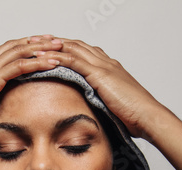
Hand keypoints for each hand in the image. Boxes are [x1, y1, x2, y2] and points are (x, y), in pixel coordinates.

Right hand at [0, 35, 64, 144]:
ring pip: (20, 51)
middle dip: (37, 41)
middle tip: (55, 40)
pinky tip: (51, 62)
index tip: (41, 45)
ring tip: (59, 47)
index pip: (6, 50)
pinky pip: (19, 66)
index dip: (25, 46)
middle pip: (15, 45)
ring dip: (42, 48)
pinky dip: (37, 62)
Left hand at [34, 38, 167, 139]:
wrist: (148, 116)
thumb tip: (92, 109)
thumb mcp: (114, 105)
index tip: (49, 48)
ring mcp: (103, 66)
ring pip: (71, 49)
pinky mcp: (100, 74)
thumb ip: (102, 101)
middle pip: (75, 45)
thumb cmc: (135, 116)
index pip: (83, 51)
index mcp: (110, 68)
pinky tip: (42, 58)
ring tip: (32, 45)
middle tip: (35, 40)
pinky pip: (73, 61)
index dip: (65, 48)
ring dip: (51, 46)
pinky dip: (57, 58)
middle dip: (54, 42)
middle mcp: (106, 62)